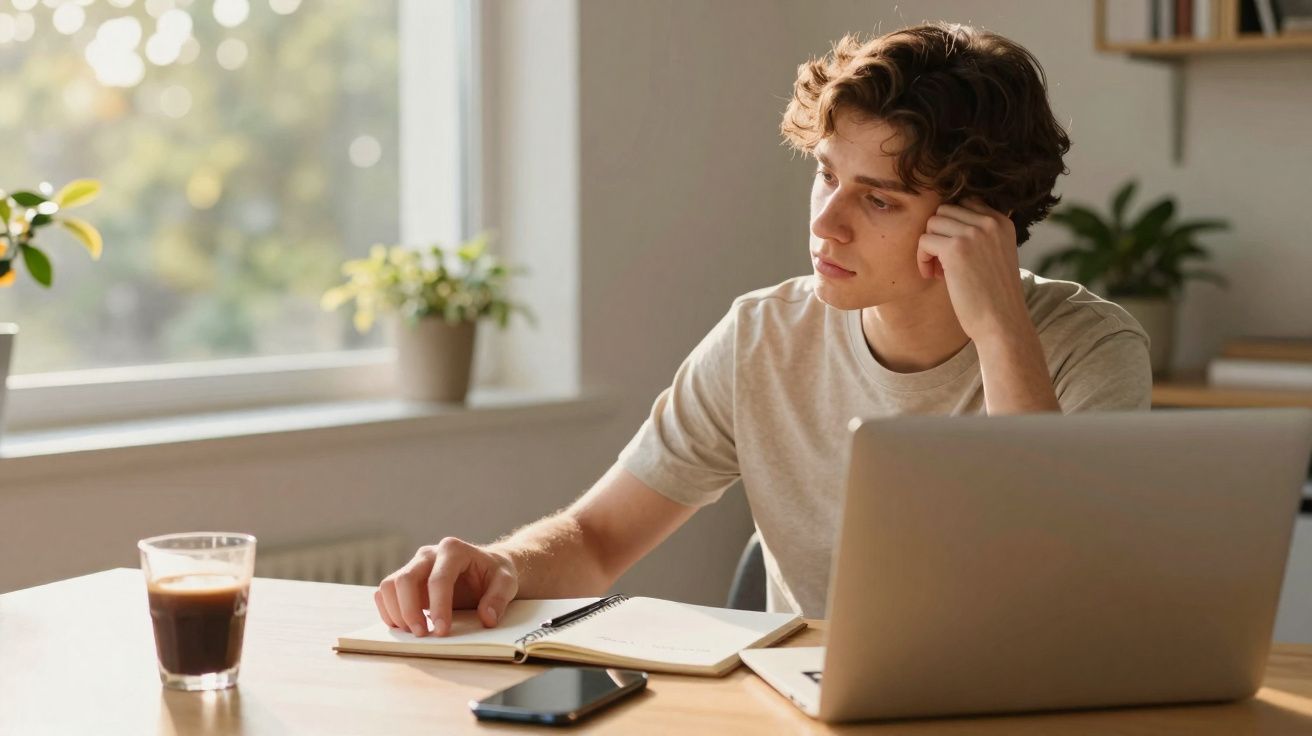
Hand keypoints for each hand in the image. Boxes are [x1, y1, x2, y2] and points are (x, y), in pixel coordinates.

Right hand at [375, 538, 518, 636]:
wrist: (486, 567)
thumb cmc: (494, 573)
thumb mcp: (507, 582)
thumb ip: (498, 598)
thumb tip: (487, 619)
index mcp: (453, 550)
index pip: (438, 579)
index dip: (438, 607)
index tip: (442, 631)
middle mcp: (428, 554)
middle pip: (405, 579)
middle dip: (409, 610)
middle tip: (422, 635)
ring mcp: (414, 566)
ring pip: (389, 585)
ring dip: (396, 612)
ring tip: (413, 632)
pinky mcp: (406, 580)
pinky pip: (385, 593)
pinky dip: (389, 611)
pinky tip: (404, 626)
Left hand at [916, 198, 1028, 342]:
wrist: (1002, 323)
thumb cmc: (994, 296)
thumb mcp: (996, 255)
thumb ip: (979, 235)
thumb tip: (942, 219)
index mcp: (1002, 222)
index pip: (965, 203)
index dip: (952, 226)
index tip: (954, 252)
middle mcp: (990, 222)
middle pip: (945, 210)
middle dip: (938, 235)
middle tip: (942, 264)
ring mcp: (973, 233)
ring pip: (932, 223)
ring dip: (929, 247)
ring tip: (938, 271)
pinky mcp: (955, 249)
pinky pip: (924, 241)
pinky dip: (922, 259)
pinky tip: (933, 277)